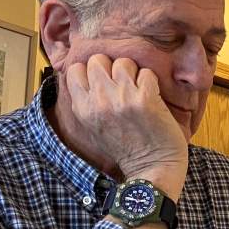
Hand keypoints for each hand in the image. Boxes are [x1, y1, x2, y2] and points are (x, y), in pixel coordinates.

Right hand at [62, 54, 186, 198]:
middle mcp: (99, 101)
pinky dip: (152, 82)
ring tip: (138, 90)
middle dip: (111, 68)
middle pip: (98, 60)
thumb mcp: (93, 128)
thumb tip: (85, 75)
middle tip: (123, 84)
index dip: (91, 71)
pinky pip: (147, 72)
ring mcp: (122, 98)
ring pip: (123, 62)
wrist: (152, 169)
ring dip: (133, 73)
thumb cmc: (126, 150)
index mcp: (83, 109)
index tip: (103, 81)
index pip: (75, 69)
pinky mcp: (146, 98)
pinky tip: (152, 97)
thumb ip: (87, 103)